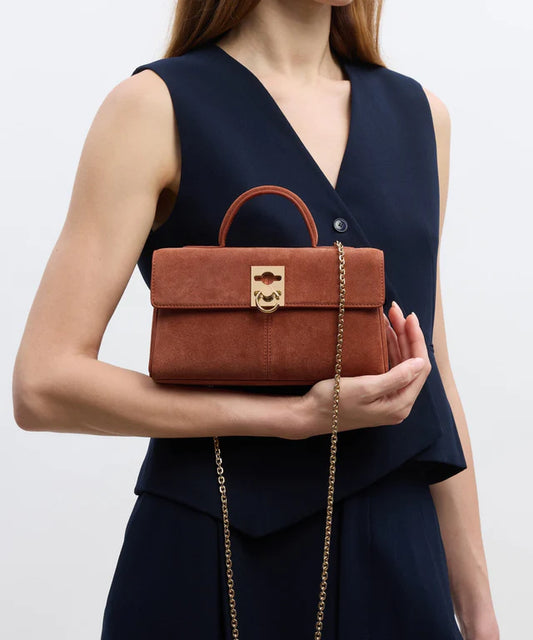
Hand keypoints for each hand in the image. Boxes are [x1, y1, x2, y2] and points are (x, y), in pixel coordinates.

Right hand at [288, 300, 431, 438]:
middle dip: (407, 335)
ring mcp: (388, 399)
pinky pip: (390, 367)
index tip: (409, 317)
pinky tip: (383, 335)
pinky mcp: (377, 394)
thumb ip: (396, 377)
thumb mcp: (365, 388)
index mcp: (400, 404)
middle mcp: (398, 403)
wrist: (309, 414)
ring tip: (390, 318)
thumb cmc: (333, 402)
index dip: (416, 339)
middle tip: (396, 311)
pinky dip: (389, 349)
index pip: (420, 367)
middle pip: (412, 363)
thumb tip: (420, 362)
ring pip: (401, 363)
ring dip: (398, 339)